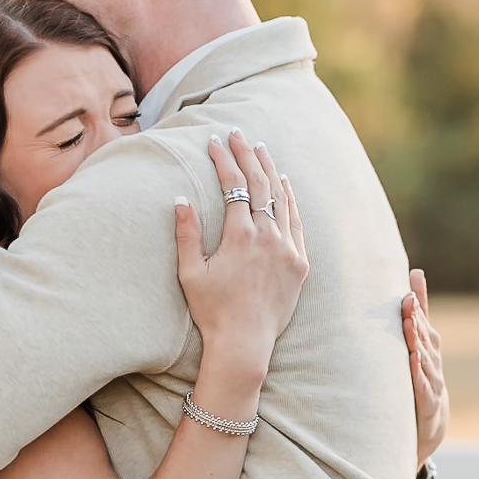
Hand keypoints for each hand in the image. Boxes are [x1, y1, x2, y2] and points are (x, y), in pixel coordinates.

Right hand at [175, 132, 308, 386]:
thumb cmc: (212, 311)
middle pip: (260, 183)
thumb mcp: (191, 273)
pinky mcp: (299, 263)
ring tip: (261, 150)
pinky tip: (285, 185)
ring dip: (271, 170)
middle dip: (247, 154)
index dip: (223, 159)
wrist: (245, 344)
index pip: (233, 184)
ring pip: (282, 199)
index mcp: (240, 236)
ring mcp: (288, 249)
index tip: (214, 141)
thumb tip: (179, 198)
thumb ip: (187, 233)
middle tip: (238, 134)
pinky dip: (291, 200)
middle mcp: (268, 237)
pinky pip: (297, 222)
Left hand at [404, 270, 448, 464]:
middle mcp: (432, 361)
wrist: (431, 424)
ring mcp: (432, 381)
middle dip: (416, 318)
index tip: (410, 283)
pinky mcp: (427, 403)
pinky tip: (412, 361)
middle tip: (406, 301)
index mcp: (428, 346)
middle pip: (424, 337)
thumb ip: (418, 310)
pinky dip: (418, 374)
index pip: (423, 322)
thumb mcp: (419, 343)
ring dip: (417, 341)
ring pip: (424, 359)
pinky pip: (423, 387)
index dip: (417, 303)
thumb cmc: (421, 377)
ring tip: (408, 324)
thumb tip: (416, 271)